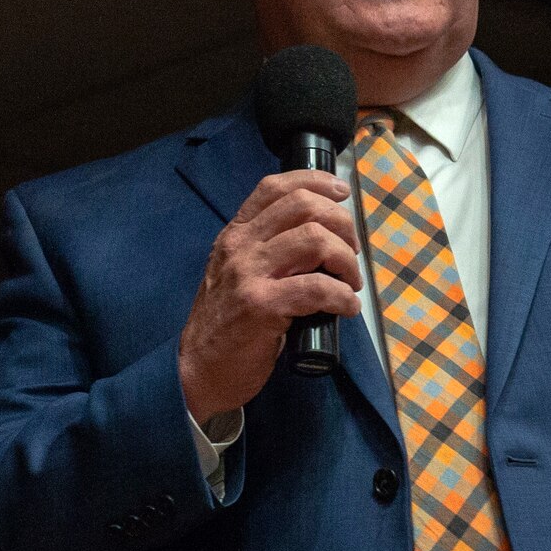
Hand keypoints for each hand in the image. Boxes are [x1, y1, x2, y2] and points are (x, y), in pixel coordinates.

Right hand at [178, 169, 362, 422]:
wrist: (198, 369)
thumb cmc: (228, 323)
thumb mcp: (239, 273)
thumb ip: (268, 250)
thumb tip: (323, 240)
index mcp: (237, 234)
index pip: (275, 187)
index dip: (315, 181)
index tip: (341, 192)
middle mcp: (240, 246)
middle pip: (304, 207)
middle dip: (342, 224)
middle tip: (352, 252)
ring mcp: (249, 274)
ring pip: (315, 240)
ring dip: (346, 260)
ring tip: (350, 283)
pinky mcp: (261, 306)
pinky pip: (316, 288)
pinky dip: (342, 296)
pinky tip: (346, 308)